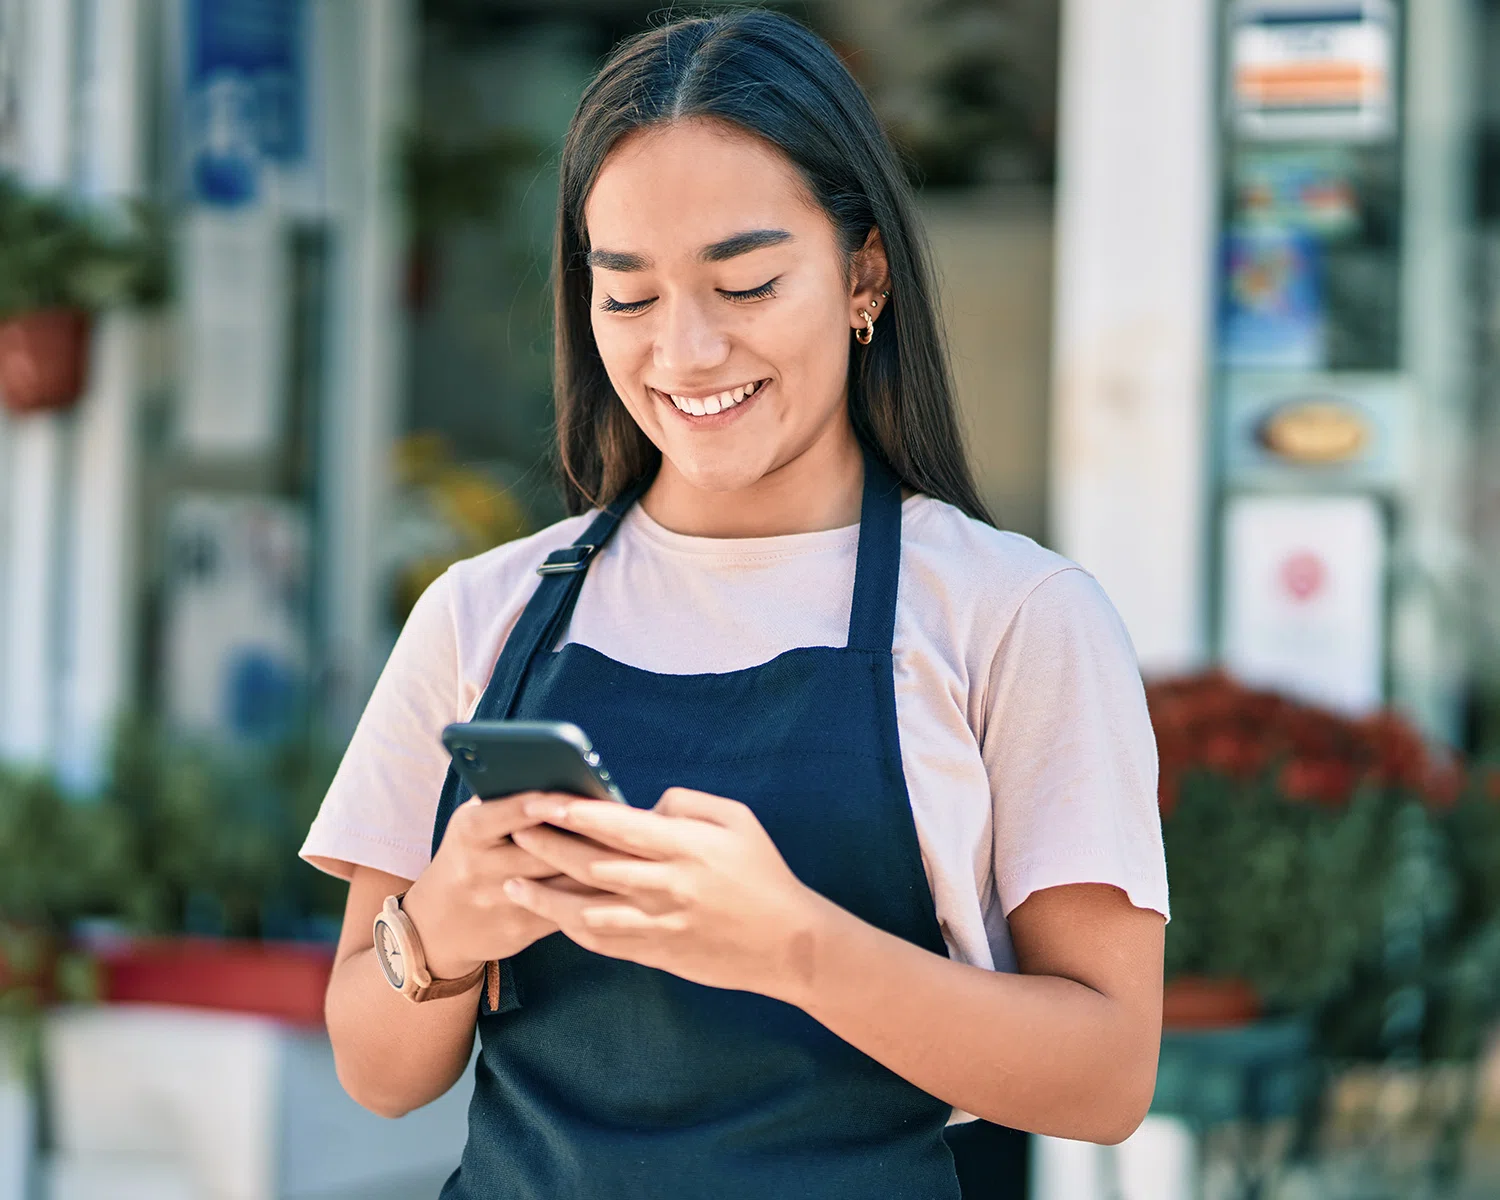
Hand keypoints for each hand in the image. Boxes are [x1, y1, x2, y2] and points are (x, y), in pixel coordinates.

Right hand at [400, 793, 611, 979]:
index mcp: (468, 834)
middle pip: (542, 851)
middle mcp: (480, 868)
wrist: (436, 926)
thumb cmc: (467, 856)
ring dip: (598, 867)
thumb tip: (561, 775)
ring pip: (559, 883)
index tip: (571, 793)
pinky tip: (622, 883)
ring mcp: (499, 902)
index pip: (503, 813)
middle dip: (584, 836)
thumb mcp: (472, 825)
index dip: (538, 805)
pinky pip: (564, 911)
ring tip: (635, 849)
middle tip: (627, 821)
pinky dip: (593, 895)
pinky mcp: (519, 930)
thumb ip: (505, 803)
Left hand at [507, 788, 828, 1000]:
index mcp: (685, 847)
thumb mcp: (737, 819)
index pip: (617, 825)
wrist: (788, 944)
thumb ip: (685, 803)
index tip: (540, 799)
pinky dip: (568, 927)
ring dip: (543, 895)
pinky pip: (599, 941)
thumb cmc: (763, 873)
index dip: (574, 812)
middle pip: (590, 865)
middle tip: (515, 831)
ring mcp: (657, 924)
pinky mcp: (654, 953)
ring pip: (584, 910)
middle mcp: (665, 886)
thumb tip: (641, 807)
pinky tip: (548, 912)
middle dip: (545, 847)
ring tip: (510, 878)